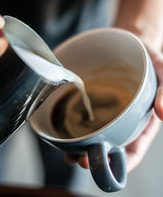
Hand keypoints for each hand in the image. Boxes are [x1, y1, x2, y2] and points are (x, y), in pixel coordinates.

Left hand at [65, 43, 162, 172]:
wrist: (131, 43)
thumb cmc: (149, 61)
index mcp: (141, 123)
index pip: (132, 153)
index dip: (119, 165)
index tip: (104, 168)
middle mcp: (121, 123)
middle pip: (108, 149)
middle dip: (94, 159)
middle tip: (79, 159)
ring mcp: (105, 113)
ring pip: (91, 137)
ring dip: (79, 148)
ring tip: (67, 152)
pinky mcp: (92, 101)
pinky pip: (81, 117)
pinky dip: (71, 127)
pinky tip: (62, 131)